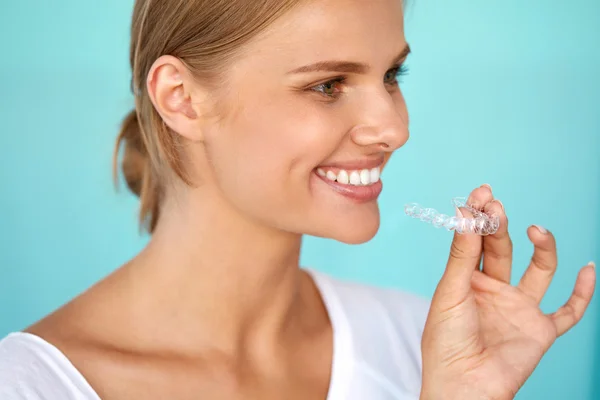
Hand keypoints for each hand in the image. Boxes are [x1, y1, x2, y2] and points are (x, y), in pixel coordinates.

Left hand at [419, 185, 595, 399]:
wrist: (461, 386)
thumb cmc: (445, 341)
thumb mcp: (450, 292)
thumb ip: (462, 255)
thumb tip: (466, 213)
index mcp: (466, 281)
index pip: (475, 240)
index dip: (479, 217)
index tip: (481, 193)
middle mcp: (494, 290)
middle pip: (502, 249)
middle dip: (498, 225)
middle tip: (495, 206)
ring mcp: (519, 308)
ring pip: (538, 271)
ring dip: (541, 248)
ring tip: (533, 228)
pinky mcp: (540, 330)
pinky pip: (568, 311)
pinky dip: (583, 293)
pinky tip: (589, 269)